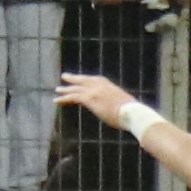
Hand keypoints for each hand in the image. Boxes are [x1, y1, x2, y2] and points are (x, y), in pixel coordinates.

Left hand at [52, 69, 180, 157]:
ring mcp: (95, 91)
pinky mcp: (90, 98)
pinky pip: (74, 97)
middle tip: (65, 76)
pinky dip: (64, 98)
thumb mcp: (124, 106)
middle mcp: (101, 85)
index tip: (81, 78)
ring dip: (66, 89)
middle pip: (84, 80)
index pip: (95, 80)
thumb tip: (122, 112)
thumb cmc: (132, 113)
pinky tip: (57, 100)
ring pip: (76, 88)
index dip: (86, 80)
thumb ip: (119, 105)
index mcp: (110, 86)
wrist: (133, 113)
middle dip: (74, 79)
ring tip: (58, 89)